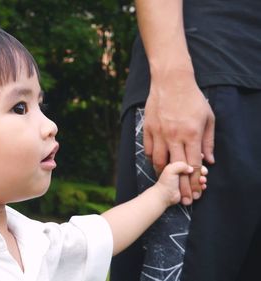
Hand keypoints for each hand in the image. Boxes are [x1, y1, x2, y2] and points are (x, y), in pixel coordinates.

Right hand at [144, 69, 214, 204]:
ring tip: (168, 185)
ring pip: (160, 162)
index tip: (196, 193)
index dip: (195, 181)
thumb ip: (208, 142)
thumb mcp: (208, 118)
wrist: (171, 82)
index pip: (193, 164)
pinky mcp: (148, 129)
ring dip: (164, 176)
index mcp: (192, 134)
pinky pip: (149, 151)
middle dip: (180, 186)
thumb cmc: (192, 98)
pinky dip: (154, 161)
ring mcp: (159, 133)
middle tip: (182, 200)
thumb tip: (209, 161)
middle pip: (177, 168)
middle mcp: (174, 136)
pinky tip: (158, 165)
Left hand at [155, 161, 207, 206]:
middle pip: (196, 168)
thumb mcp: (172, 169)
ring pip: (198, 177)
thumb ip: (181, 165)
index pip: (188, 158)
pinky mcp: (189, 188)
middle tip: (203, 172)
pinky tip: (202, 186)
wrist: (164, 196)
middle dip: (201, 170)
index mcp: (177, 165)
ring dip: (202, 178)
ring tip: (202, 180)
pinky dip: (201, 186)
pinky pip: (198, 186)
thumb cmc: (166, 182)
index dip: (196, 158)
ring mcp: (186, 180)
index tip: (201, 158)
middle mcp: (182, 172)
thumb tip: (191, 168)